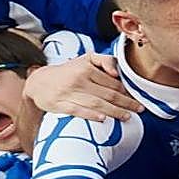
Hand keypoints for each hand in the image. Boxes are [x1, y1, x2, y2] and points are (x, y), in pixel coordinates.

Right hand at [24, 53, 138, 121]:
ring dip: (114, 111)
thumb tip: (117, 73)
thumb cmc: (68, 72)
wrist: (39, 82)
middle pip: (108, 94)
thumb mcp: (85, 59)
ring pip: (96, 103)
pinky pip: (78, 111)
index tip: (137, 98)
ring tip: (127, 116)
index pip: (112, 82)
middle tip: (139, 109)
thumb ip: (104, 61)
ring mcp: (68, 93)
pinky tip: (103, 119)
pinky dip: (91, 115)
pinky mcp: (60, 105)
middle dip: (126, 103)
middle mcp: (78, 80)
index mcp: (86, 68)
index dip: (127, 91)